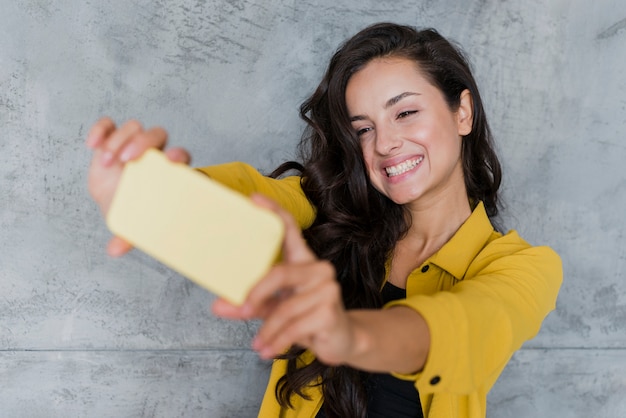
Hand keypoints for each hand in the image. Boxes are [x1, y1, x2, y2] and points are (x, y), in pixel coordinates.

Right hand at [86, 117, 190, 255]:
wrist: (115, 202)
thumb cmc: (131, 211)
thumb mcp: (131, 223)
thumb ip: (127, 235)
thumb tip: (114, 250)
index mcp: (167, 171)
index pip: (181, 155)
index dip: (179, 155)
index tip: (172, 161)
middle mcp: (153, 154)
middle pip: (157, 134)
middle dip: (143, 142)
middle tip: (126, 160)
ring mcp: (133, 145)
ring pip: (133, 127)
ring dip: (118, 141)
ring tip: (106, 163)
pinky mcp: (112, 140)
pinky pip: (109, 125)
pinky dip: (100, 129)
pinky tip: (92, 145)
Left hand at [212, 195, 355, 365]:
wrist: (341, 340)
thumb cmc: (306, 318)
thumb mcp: (274, 309)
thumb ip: (248, 305)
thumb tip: (217, 306)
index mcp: (303, 261)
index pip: (290, 229)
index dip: (274, 212)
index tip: (254, 199)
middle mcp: (318, 269)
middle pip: (280, 273)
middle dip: (256, 295)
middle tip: (241, 310)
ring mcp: (328, 288)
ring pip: (285, 307)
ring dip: (267, 330)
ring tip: (257, 344)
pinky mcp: (331, 310)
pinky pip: (295, 326)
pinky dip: (278, 341)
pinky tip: (268, 349)